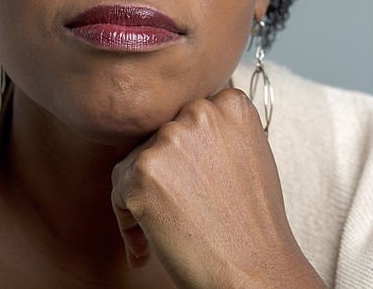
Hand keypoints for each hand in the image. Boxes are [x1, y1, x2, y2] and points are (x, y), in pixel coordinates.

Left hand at [111, 88, 324, 287]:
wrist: (253, 268)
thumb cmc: (253, 222)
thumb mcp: (250, 154)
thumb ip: (220, 132)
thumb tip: (183, 128)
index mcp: (231, 104)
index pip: (189, 117)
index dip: (187, 154)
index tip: (192, 183)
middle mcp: (200, 112)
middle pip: (161, 136)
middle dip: (164, 172)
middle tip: (181, 209)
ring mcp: (170, 139)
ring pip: (135, 161)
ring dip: (143, 194)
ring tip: (167, 228)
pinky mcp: (143, 171)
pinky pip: (118, 190)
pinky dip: (128, 220)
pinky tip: (149, 245)